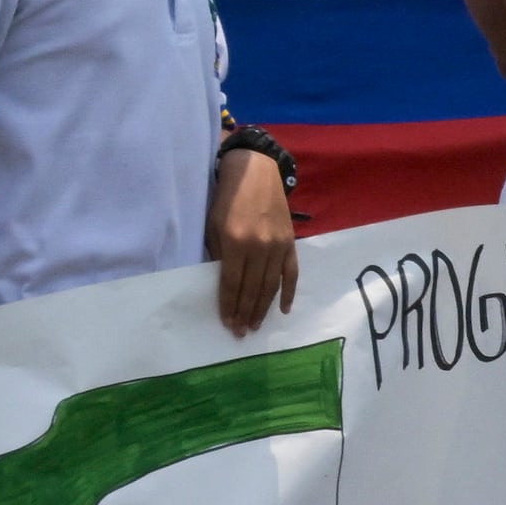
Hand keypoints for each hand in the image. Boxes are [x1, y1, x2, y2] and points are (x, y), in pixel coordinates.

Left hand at [208, 145, 297, 334]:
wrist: (255, 171)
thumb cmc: (227, 198)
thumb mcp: (213, 225)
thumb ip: (219, 254)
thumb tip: (225, 284)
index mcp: (236, 242)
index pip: (232, 283)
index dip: (229, 306)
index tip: (227, 323)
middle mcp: (259, 246)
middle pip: (252, 289)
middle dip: (245, 313)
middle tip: (241, 332)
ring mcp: (278, 246)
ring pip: (271, 286)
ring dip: (263, 308)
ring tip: (256, 325)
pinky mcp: (290, 243)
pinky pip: (291, 273)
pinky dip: (289, 293)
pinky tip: (284, 309)